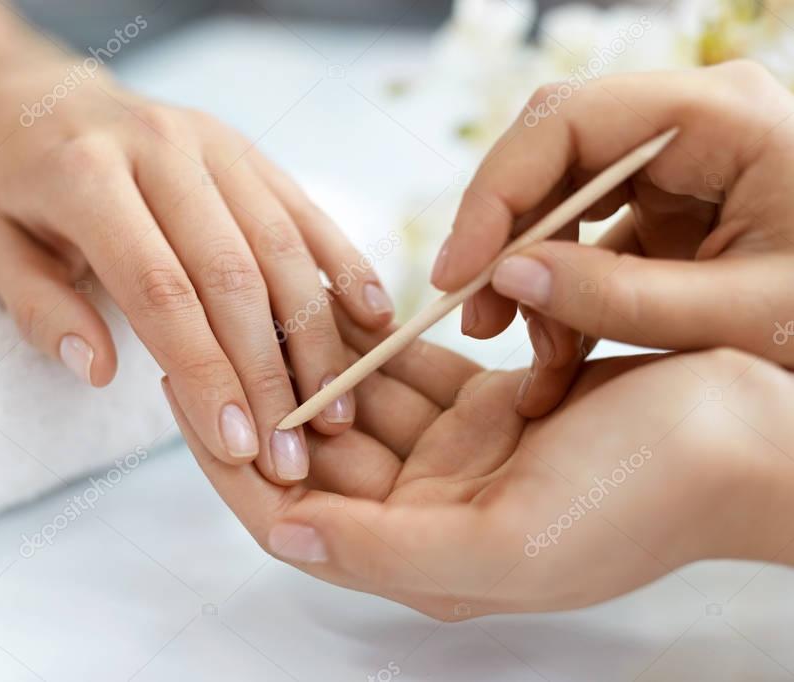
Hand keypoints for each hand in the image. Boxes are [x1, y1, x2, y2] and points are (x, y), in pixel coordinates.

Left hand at [0, 56, 394, 483]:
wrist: (43, 102)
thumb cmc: (18, 192)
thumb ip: (42, 310)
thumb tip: (101, 370)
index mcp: (86, 174)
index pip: (159, 288)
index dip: (203, 371)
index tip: (236, 443)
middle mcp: (161, 148)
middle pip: (232, 275)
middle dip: (267, 374)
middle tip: (290, 452)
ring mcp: (214, 145)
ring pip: (282, 247)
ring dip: (316, 336)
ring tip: (334, 409)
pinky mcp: (249, 151)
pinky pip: (307, 212)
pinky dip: (345, 267)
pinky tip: (374, 322)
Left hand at [166, 310, 793, 617]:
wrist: (746, 436)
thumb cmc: (649, 497)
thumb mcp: (513, 541)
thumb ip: (390, 550)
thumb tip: (284, 535)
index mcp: (424, 557)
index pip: (294, 514)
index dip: (233, 461)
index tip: (186, 395)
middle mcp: (429, 511)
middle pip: (314, 455)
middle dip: (260, 399)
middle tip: (202, 332)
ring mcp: (455, 456)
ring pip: (355, 403)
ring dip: (309, 359)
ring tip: (252, 303)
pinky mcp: (485, 405)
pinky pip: (406, 367)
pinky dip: (371, 337)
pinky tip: (332, 297)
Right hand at [429, 61, 793, 416]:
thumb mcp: (741, 321)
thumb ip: (617, 298)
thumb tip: (508, 275)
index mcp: (725, 116)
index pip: (565, 122)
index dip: (494, 195)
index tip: (457, 273)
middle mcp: (698, 123)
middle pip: (554, 157)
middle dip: (507, 241)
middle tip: (477, 318)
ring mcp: (686, 162)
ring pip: (567, 201)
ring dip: (535, 279)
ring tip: (533, 358)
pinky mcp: (680, 205)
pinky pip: (597, 237)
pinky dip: (570, 295)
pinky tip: (561, 352)